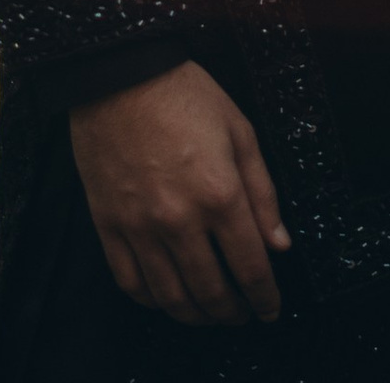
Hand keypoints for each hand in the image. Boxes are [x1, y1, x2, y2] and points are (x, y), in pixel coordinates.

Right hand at [70, 61, 290, 327]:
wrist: (120, 73)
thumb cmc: (184, 93)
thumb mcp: (240, 131)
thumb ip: (263, 193)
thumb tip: (280, 245)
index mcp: (219, 193)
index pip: (250, 267)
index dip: (265, 297)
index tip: (271, 309)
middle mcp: (180, 219)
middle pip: (212, 291)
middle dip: (233, 312)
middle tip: (243, 315)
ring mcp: (140, 226)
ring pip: (172, 297)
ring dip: (196, 316)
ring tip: (209, 315)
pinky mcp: (109, 225)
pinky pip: (130, 282)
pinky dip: (151, 301)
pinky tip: (166, 299)